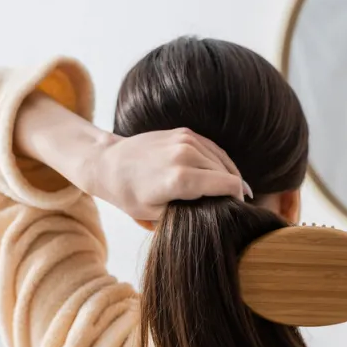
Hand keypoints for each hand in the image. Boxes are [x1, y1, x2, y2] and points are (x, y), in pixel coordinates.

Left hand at [86, 128, 250, 220]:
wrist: (108, 163)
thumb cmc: (129, 194)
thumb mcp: (157, 214)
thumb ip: (190, 211)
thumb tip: (216, 211)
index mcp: (181, 178)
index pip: (228, 186)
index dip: (238, 200)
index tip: (238, 211)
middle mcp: (186, 155)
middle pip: (228, 173)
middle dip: (234, 190)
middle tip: (235, 206)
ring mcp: (186, 140)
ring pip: (223, 160)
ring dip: (229, 175)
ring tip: (231, 192)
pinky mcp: (185, 132)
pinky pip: (212, 149)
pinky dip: (219, 162)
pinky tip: (221, 175)